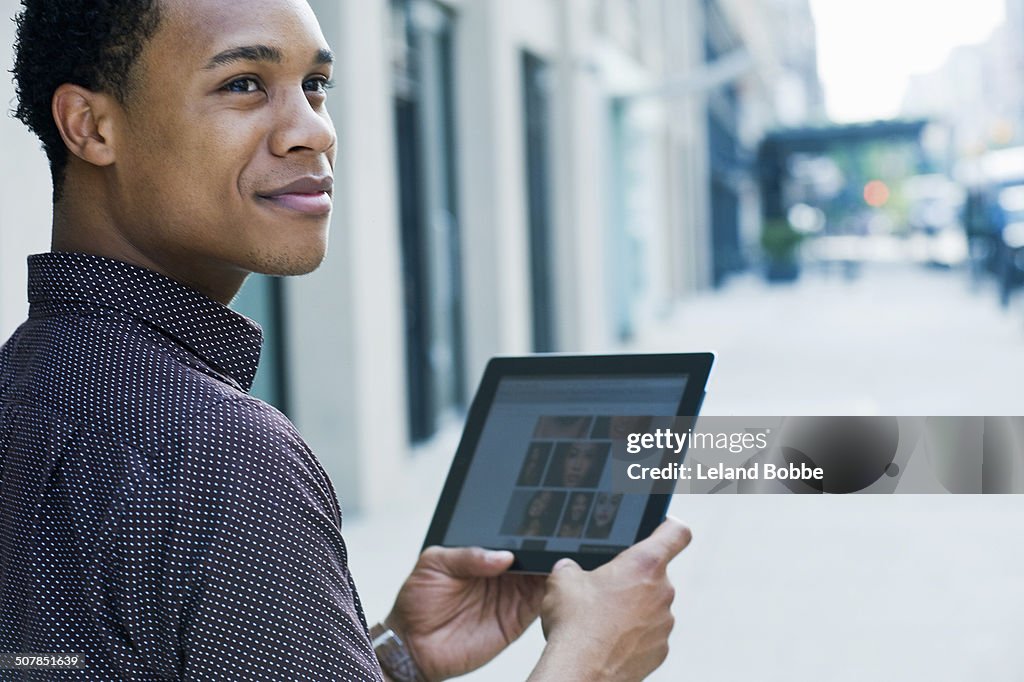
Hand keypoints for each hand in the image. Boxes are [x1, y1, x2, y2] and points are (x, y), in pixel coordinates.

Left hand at [385, 546, 544, 680]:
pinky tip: (553, 581)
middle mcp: (501, 574)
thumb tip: (502, 555)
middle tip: (554, 539)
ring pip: (542, 577)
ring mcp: (510, 596)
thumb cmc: (417, 602)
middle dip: (545, 547)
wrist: (412, 645)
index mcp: (483, 556)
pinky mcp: (516, 620)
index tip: (540, 524)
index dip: (526, 532)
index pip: (511, 540)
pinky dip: (551, 593)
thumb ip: (468, 555)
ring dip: (551, 567)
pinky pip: (540, 604)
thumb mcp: (435, 564)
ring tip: (556, 557)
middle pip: (532, 556)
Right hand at [529, 517, 692, 681]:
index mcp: (644, 564)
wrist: (581, 672)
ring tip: (601, 620)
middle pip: (655, 574)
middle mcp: (662, 592)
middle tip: (604, 590)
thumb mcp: (562, 580)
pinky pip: (649, 634)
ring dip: (632, 609)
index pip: (676, 533)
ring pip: (650, 606)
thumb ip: (573, 566)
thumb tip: (571, 569)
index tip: (661, 527)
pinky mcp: (660, 650)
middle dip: (632, 579)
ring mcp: (664, 623)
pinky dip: (633, 635)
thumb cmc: (575, 625)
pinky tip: (608, 640)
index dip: (670, 526)